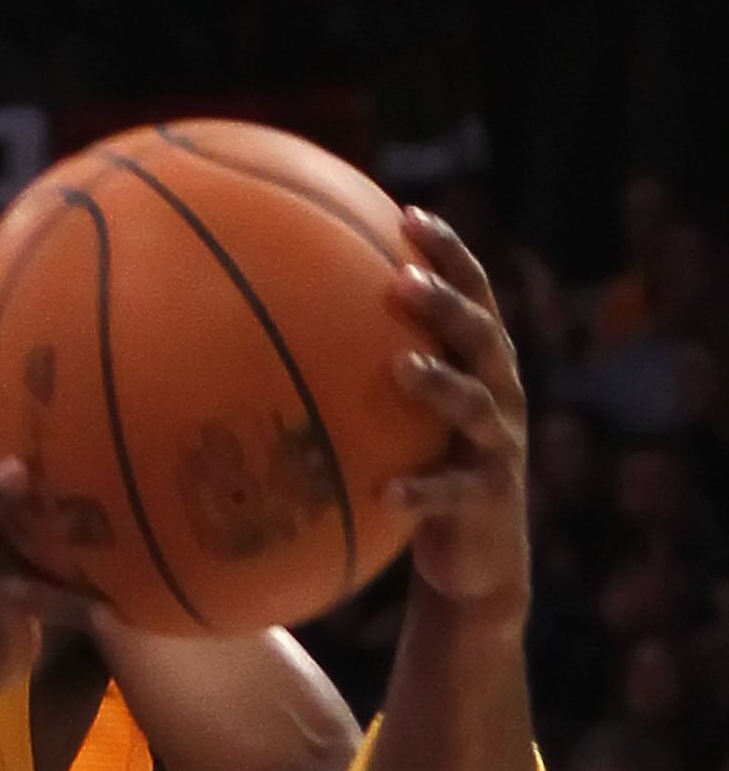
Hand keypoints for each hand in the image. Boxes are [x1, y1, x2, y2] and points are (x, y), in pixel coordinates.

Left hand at [387, 209, 528, 618]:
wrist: (475, 555)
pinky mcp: (487, 499)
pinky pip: (452, 492)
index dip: (450, 253)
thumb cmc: (421, 463)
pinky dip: (421, 489)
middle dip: (447, 305)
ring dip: (440, 384)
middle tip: (402, 282)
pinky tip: (383, 490)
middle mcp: (499, 394)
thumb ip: (361, 364)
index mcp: (481, 364)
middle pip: (482, 337)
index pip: (474, 295)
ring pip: (476, 406)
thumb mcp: (397, 412)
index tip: (409, 215)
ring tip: (401, 367)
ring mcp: (498, 446)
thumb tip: (272, 318)